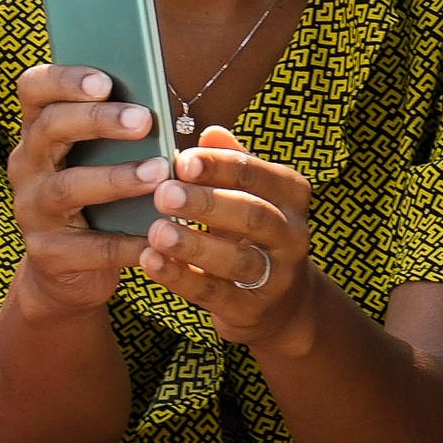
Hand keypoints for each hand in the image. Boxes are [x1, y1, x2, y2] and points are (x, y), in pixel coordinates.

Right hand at [3, 67, 165, 312]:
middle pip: (50, 129)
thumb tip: (160, 107)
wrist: (69, 274)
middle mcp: (27, 166)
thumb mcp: (98, 161)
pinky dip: (128, 241)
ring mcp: (31, 210)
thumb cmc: (98, 200)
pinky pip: (91, 246)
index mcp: (38, 132)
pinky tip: (160, 235)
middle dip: (97, 120)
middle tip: (143, 119)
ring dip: (116, 178)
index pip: (33, 89)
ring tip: (159, 172)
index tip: (104, 80)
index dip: (64, 79)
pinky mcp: (47, 253)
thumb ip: (118, 133)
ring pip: (68, 187)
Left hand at [129, 126, 327, 352]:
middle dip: (207, 203)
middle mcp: (293, 234)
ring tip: (156, 230)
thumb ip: (231, 165)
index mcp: (291, 195)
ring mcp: (278, 276)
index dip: (218, 167)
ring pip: (237, 259)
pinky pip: (215, 294)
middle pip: (251, 215)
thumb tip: (210, 132)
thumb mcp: (249, 195)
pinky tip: (150, 262)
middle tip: (163, 193)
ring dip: (194, 244)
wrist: (283, 302)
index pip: (256, 174)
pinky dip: (180, 278)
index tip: (181, 159)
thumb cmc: (252, 232)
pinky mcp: (253, 310)